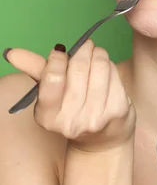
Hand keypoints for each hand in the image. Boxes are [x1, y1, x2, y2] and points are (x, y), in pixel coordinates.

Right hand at [5, 41, 134, 151]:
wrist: (103, 139)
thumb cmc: (74, 108)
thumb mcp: (51, 92)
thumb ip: (34, 70)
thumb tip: (12, 53)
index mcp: (47, 117)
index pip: (53, 77)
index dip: (59, 59)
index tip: (62, 52)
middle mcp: (71, 122)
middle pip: (79, 70)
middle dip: (83, 51)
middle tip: (86, 45)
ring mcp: (95, 119)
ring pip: (100, 69)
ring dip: (99, 55)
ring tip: (97, 54)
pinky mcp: (117, 113)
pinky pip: (114, 76)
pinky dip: (111, 67)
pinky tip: (107, 70)